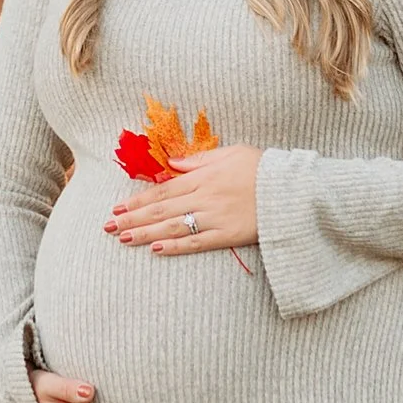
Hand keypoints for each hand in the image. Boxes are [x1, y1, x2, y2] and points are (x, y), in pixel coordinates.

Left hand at [104, 142, 261, 255]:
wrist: (292, 190)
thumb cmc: (263, 168)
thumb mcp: (231, 153)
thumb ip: (199, 159)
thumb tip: (171, 164)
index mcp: (203, 176)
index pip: (163, 190)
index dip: (138, 200)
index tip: (118, 207)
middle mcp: (204, 197)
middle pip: (161, 209)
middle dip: (133, 218)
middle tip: (109, 226)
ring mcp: (215, 217)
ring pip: (173, 226)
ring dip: (146, 233)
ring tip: (124, 238)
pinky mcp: (228, 235)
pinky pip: (196, 242)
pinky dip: (175, 246)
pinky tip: (156, 249)